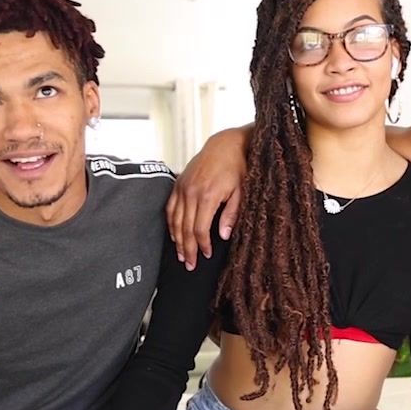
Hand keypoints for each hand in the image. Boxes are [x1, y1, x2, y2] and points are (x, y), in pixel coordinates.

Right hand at [166, 128, 247, 269]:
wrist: (225, 145)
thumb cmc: (237, 167)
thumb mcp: (240, 191)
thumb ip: (231, 214)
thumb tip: (222, 236)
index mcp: (208, 196)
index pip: (200, 229)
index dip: (202, 245)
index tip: (206, 255)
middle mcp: (191, 192)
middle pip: (185, 228)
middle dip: (187, 249)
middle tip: (189, 265)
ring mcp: (182, 187)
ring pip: (175, 220)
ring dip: (177, 239)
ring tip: (180, 255)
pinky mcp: (178, 183)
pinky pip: (170, 207)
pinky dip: (171, 223)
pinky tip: (174, 235)